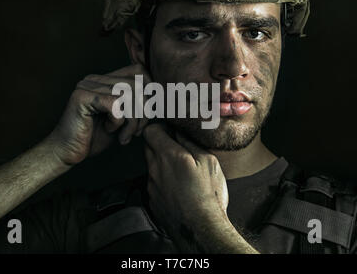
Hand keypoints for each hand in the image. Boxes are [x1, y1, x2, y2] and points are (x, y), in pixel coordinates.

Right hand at [46, 64, 151, 166]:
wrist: (67, 153)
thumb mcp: (124, 119)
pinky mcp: (82, 97)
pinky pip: (116, 104)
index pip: (140, 72)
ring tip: (125, 136)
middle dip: (144, 112)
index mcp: (106, 80)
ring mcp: (88, 85)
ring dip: (133, 121)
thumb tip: (162, 97)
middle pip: (138, 84)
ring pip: (129, 94)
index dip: (151, 93)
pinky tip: (110, 131)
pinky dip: (119, 122)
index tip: (147, 117)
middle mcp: (97, 78)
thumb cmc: (95, 138)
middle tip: (136, 132)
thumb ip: (138, 104)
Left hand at [143, 123, 228, 251]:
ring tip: (181, 171)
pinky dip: (162, 180)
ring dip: (161, 163)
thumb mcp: (208, 161)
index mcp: (168, 155)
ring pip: (150, 165)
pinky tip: (178, 187)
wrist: (199, 228)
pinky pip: (153, 182)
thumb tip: (180, 132)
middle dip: (159, 143)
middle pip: (147, 146)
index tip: (170, 131)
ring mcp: (151, 185)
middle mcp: (154, 168)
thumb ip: (190, 143)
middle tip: (176, 148)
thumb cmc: (208, 194)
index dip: (160, 128)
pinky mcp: (152, 199)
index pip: (150, 131)